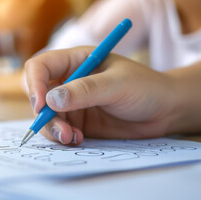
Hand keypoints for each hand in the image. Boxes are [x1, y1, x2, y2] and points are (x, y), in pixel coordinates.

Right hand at [24, 47, 177, 144]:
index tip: (42, 104)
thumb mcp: (117, 85)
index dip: (35, 83)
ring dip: (53, 129)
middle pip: (39, 94)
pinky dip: (62, 137)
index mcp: (76, 60)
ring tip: (71, 138)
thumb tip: (51, 100)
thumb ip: (85, 91)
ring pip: (46, 116)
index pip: (41, 66)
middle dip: (44, 113)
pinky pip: (58, 130)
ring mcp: (71, 102)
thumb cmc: (146, 87)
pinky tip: (78, 139)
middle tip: (60, 130)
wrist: (165, 111)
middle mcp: (68, 80)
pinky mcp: (77, 121)